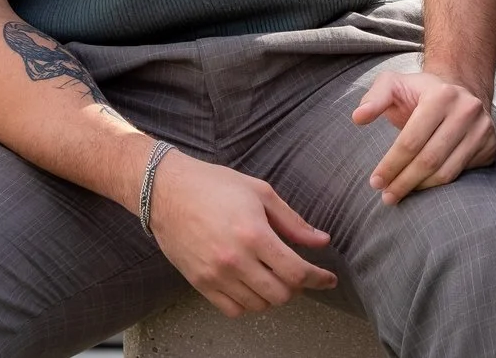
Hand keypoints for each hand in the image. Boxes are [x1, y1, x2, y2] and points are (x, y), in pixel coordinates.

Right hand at [146, 150, 337, 316]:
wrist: (166, 192)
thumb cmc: (215, 186)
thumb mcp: (261, 193)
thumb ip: (293, 222)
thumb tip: (322, 241)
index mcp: (254, 234)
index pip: (296, 271)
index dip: (318, 279)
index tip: (329, 279)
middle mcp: (235, 260)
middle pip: (280, 294)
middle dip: (297, 287)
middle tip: (299, 273)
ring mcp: (215, 275)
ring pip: (258, 305)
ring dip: (273, 295)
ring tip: (275, 276)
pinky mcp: (199, 283)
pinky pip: (232, 309)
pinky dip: (249, 303)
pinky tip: (253, 286)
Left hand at [351, 69, 495, 202]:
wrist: (460, 92)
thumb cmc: (420, 93)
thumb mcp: (394, 85)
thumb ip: (374, 98)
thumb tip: (358, 117)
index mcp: (442, 95)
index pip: (412, 140)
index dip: (391, 165)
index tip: (375, 181)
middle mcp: (467, 110)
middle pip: (429, 159)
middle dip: (403, 182)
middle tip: (385, 196)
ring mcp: (483, 128)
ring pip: (447, 172)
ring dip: (419, 188)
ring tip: (399, 194)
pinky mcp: (492, 144)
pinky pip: (461, 174)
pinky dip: (438, 185)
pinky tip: (422, 186)